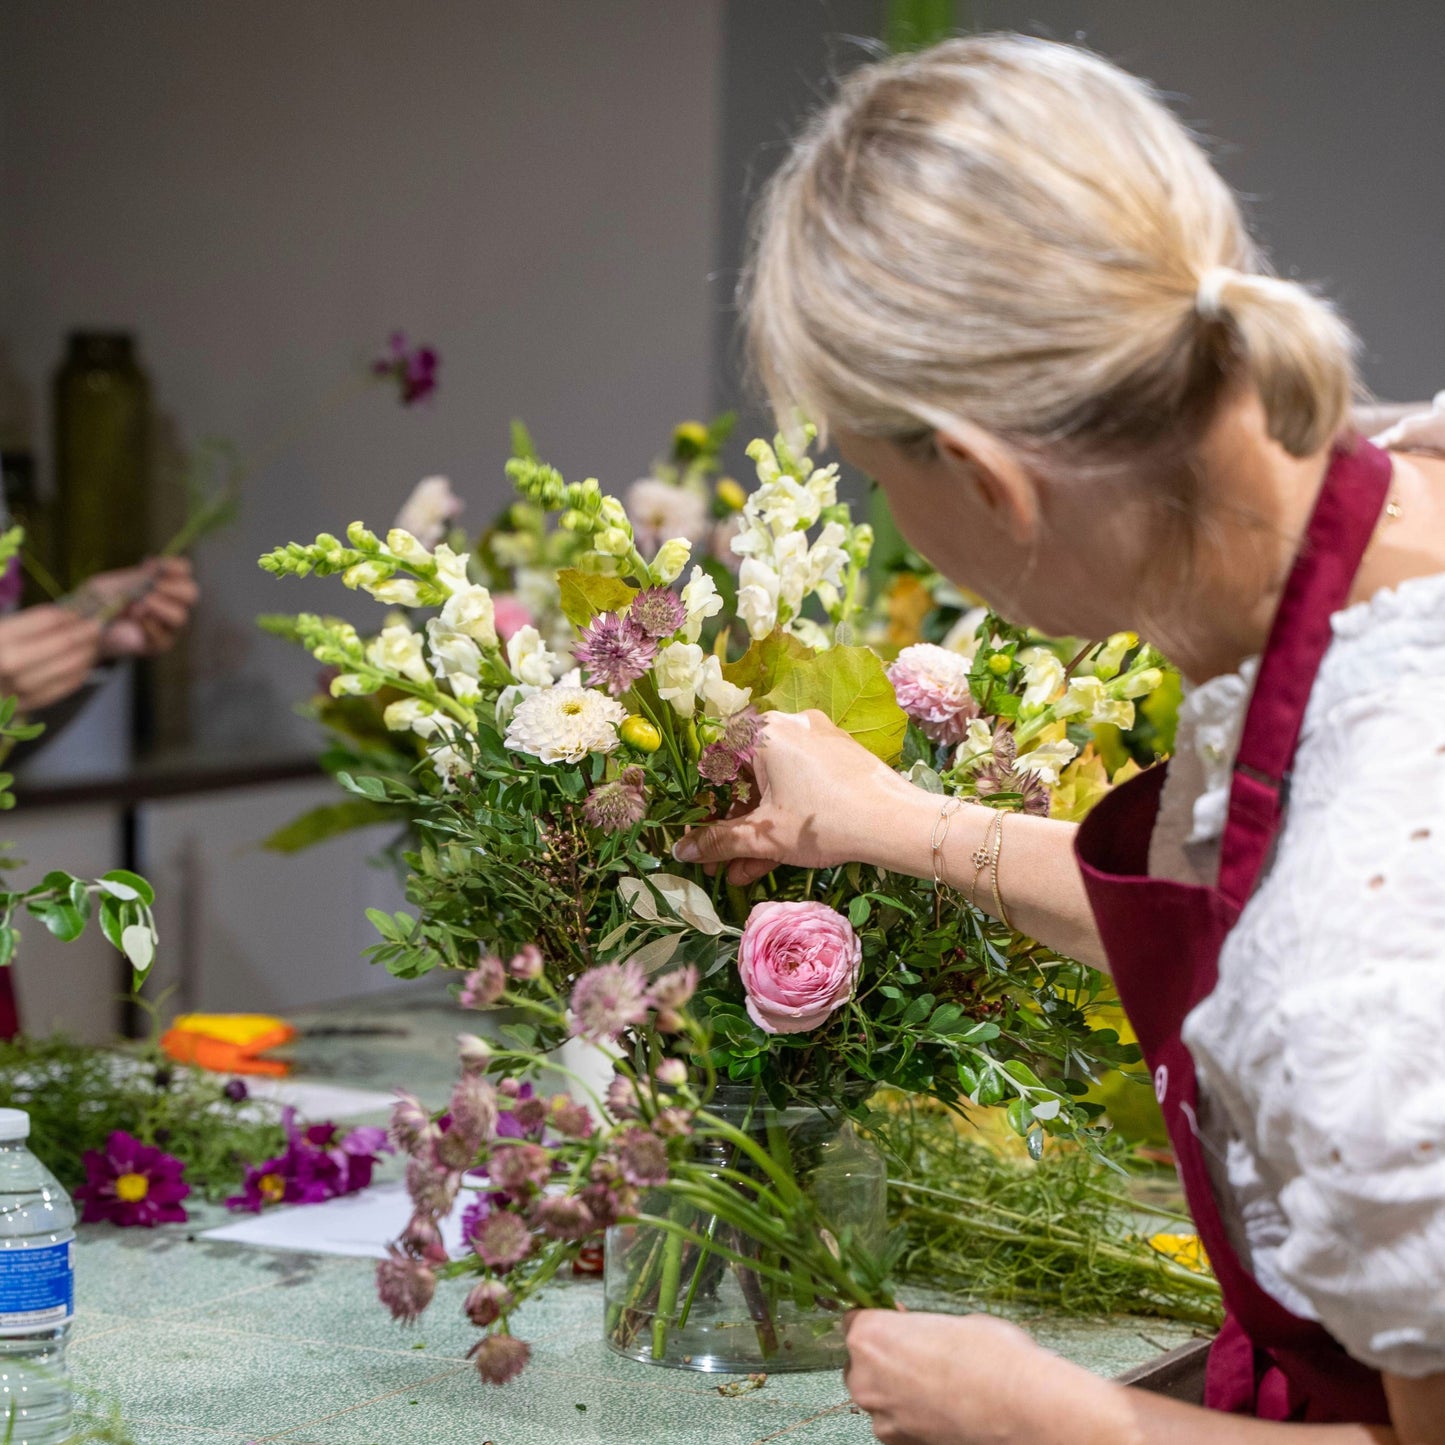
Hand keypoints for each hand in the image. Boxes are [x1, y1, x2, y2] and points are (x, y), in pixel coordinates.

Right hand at [0, 606, 103, 710]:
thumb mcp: (7, 630)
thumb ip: (38, 623)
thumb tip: (77, 617)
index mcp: (1, 636)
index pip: (49, 619)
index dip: (71, 614)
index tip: (81, 614)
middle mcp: (9, 662)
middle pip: (63, 642)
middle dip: (86, 632)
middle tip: (96, 627)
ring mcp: (20, 686)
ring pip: (70, 665)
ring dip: (88, 651)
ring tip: (93, 644)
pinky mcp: (32, 702)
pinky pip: (68, 685)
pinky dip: (82, 670)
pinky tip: (85, 662)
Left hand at [92, 558, 199, 658]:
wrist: (86, 628)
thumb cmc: (99, 601)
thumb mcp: (114, 584)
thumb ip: (136, 578)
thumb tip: (154, 566)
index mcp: (164, 583)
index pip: (184, 570)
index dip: (175, 566)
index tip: (155, 564)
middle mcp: (172, 603)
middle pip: (191, 593)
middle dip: (172, 589)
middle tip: (153, 588)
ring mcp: (168, 625)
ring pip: (180, 616)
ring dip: (159, 608)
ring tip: (138, 607)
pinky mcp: (160, 644)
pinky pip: (164, 635)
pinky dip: (148, 626)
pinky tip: (133, 619)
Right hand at [671, 710, 911, 885]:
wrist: (896, 823)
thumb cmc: (824, 821)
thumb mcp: (765, 836)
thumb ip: (718, 841)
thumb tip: (681, 850)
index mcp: (764, 732)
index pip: (716, 761)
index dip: (703, 803)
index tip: (699, 834)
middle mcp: (790, 726)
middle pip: (747, 779)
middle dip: (732, 828)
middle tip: (719, 862)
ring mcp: (817, 740)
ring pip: (774, 787)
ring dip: (757, 831)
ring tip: (744, 871)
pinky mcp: (839, 757)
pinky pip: (799, 785)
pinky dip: (784, 816)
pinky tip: (773, 857)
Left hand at [844, 1309, 1132, 1444]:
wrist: (1022, 1406)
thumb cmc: (992, 1354)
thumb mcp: (954, 1321)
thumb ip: (923, 1330)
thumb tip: (925, 1337)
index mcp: (871, 1335)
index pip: (853, 1320)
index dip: (879, 1319)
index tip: (898, 1321)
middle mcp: (864, 1377)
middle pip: (860, 1362)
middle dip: (885, 1358)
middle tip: (923, 1356)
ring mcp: (882, 1417)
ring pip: (879, 1397)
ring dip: (900, 1391)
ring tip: (942, 1388)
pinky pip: (897, 1425)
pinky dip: (914, 1419)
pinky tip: (945, 1411)